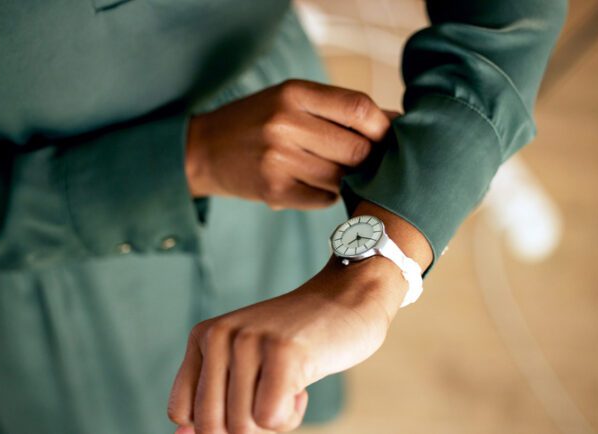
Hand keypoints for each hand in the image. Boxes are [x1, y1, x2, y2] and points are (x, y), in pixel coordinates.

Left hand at [167, 255, 406, 433]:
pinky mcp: (284, 351)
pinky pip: (271, 419)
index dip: (215, 425)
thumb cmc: (296, 343)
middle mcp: (219, 335)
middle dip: (246, 429)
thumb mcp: (246, 365)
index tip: (247, 404)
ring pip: (242, 427)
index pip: (181, 411)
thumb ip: (214, 399)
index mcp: (203, 336)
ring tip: (289, 386)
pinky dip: (291, 416)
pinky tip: (302, 384)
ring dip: (273, 422)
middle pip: (211, 426)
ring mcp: (250, 341)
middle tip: (272, 399)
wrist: (348, 299)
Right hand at [185, 79, 397, 209]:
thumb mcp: (290, 99)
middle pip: (357, 149)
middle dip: (368, 157)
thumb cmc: (257, 121)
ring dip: (346, 178)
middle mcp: (285, 124)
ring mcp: (278, 160)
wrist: (203, 150)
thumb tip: (394, 122)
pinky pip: (324, 198)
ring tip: (331, 169)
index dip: (383, 126)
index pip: (359, 109)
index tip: (387, 136)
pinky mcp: (274, 191)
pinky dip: (327, 194)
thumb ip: (337, 108)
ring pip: (342, 178)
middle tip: (365, 159)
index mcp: (294, 93)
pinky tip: (312, 183)